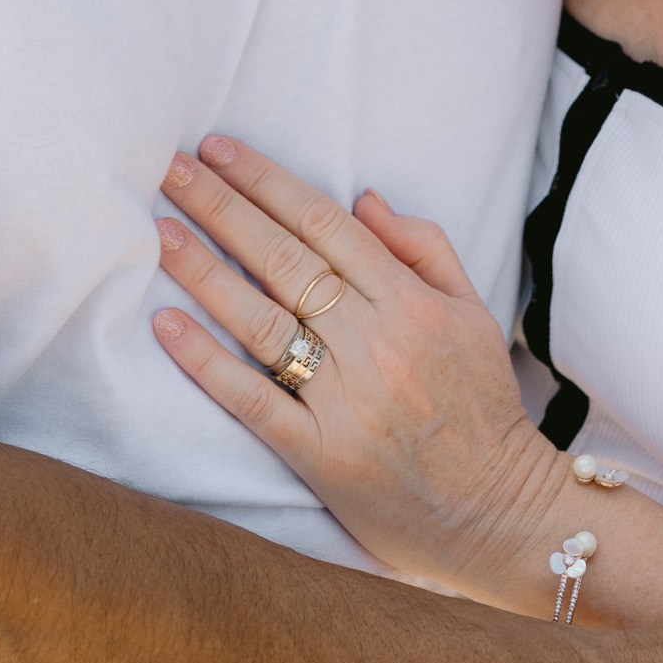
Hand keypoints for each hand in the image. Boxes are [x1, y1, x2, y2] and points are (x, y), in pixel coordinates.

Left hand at [152, 138, 548, 591]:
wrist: (503, 514)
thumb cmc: (484, 408)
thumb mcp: (474, 314)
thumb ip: (424, 249)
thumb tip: (362, 197)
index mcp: (413, 303)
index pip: (326, 222)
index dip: (267, 180)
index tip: (219, 148)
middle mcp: (378, 344)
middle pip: (285, 259)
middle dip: (221, 205)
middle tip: (168, 166)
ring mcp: (347, 402)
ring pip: (263, 321)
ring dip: (204, 271)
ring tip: (159, 229)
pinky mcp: (323, 457)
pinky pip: (255, 401)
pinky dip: (207, 362)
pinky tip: (167, 325)